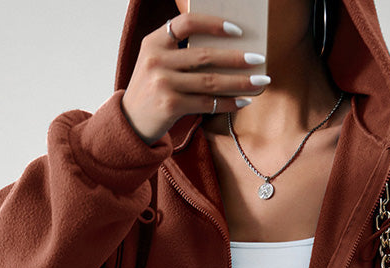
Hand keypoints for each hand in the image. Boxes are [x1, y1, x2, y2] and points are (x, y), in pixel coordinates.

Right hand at [121, 13, 268, 144]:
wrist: (130, 123)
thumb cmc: (152, 91)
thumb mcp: (156, 63)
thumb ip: (178, 52)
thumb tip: (225, 51)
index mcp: (153, 42)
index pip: (186, 23)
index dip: (213, 24)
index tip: (237, 30)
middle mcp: (156, 60)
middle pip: (205, 55)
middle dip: (236, 57)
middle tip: (258, 59)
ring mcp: (163, 83)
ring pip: (210, 81)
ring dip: (239, 82)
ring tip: (259, 82)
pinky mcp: (170, 105)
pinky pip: (207, 102)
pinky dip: (228, 103)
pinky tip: (243, 101)